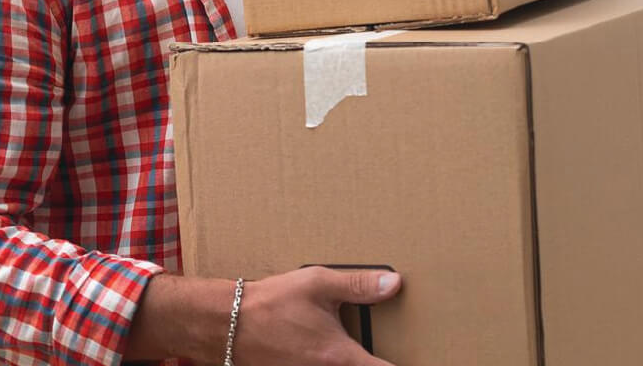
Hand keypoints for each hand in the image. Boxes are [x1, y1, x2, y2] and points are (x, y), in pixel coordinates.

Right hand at [237, 266, 403, 365]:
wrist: (225, 324)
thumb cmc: (270, 304)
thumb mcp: (318, 284)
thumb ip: (359, 285)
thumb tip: (393, 284)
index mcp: (339, 356)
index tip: (417, 360)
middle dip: (374, 363)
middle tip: (383, 350)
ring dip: (351, 361)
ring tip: (351, 345)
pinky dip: (331, 363)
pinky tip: (322, 347)